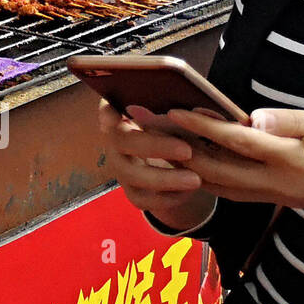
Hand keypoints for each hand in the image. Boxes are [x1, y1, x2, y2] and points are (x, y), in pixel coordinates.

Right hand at [98, 101, 216, 231]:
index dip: (110, 112)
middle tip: (187, 150)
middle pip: (122, 142)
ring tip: (196, 179)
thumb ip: (176, 107)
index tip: (125, 110)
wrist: (179, 160)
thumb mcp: (176, 113)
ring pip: (131, 176)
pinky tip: (189, 192)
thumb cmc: (178, 128)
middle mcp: (114, 141)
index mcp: (121, 115)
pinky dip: (167, 198)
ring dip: (164, 178)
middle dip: (153, 146)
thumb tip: (194, 104)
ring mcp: (120, 167)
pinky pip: (143, 200)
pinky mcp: (132, 191)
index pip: (107, 110)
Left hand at [168, 107, 303, 207]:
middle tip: (154, 132)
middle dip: (183, 152)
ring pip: (220, 185)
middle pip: (219, 170)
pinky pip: (229, 191)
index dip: (204, 127)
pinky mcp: (269, 199)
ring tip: (161, 145)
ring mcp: (271, 195)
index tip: (175, 113)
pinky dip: (205, 177)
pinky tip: (187, 162)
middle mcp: (275, 182)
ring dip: (189, 167)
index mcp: (288, 159)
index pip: (238, 141)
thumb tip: (255, 119)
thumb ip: (289, 122)